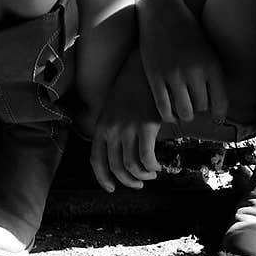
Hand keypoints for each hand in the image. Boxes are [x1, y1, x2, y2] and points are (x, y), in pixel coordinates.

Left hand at [90, 49, 161, 191]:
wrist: (144, 68)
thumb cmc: (132, 87)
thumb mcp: (114, 108)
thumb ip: (114, 128)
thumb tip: (121, 149)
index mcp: (101, 126)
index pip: (96, 160)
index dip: (103, 178)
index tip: (112, 188)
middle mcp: (111, 130)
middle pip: (116, 167)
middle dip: (128, 181)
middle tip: (140, 184)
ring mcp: (128, 128)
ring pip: (132, 166)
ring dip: (142, 176)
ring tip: (151, 174)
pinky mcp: (145, 126)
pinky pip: (147, 157)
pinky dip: (152, 166)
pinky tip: (159, 165)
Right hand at [136, 0, 227, 123]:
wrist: (162, 12)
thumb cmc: (187, 31)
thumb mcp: (208, 50)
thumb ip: (212, 74)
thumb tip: (216, 102)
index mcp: (211, 65)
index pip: (220, 102)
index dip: (219, 114)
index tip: (216, 117)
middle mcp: (194, 71)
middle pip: (201, 107)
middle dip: (199, 109)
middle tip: (195, 107)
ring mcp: (173, 75)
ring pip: (184, 111)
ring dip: (185, 115)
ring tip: (183, 112)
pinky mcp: (155, 76)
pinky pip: (163, 107)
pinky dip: (167, 115)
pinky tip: (169, 115)